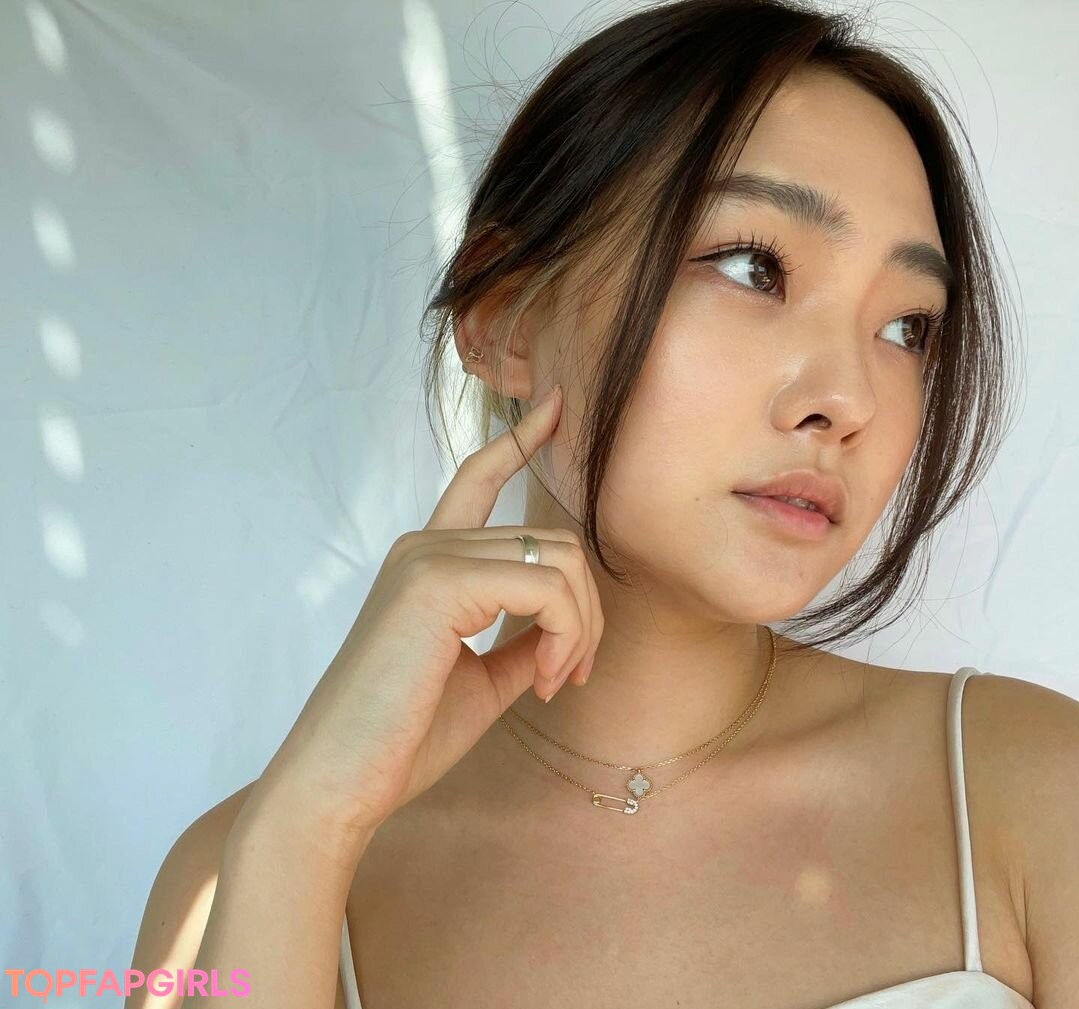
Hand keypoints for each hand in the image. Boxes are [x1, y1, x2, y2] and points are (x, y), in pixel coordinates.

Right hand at [253, 385, 603, 844]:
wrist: (341, 783)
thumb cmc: (403, 738)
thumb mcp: (483, 679)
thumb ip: (523, 640)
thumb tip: (569, 627)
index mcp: (428, 560)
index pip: (477, 479)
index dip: (519, 438)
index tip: (555, 404)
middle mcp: (425, 545)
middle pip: (555, 542)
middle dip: (587, 610)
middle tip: (570, 673)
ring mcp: (428, 558)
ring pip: (561, 562)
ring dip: (581, 627)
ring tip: (555, 681)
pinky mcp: (437, 584)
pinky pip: (547, 589)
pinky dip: (567, 635)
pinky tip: (544, 681)